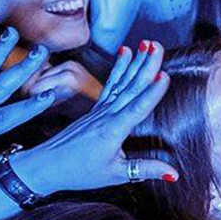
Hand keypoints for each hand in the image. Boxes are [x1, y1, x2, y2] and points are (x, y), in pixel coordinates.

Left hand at [11, 42, 175, 194]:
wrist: (47, 166)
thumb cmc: (79, 172)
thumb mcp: (114, 175)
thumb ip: (145, 169)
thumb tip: (173, 173)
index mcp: (113, 131)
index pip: (137, 108)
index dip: (152, 93)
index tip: (164, 76)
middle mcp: (106, 116)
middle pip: (131, 87)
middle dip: (146, 65)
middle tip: (158, 47)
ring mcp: (100, 110)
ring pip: (122, 82)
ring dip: (135, 62)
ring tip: (146, 44)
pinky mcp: (95, 109)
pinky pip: (111, 85)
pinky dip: (119, 68)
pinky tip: (125, 54)